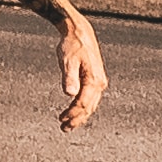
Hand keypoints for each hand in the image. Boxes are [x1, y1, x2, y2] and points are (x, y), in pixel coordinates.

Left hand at [52, 11, 105, 131]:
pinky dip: (83, 108)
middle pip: (89, 107)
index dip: (73, 114)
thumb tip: (70, 94)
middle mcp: (99, 83)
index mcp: (94, 80)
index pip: (84, 104)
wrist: (79, 33)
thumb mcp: (67, 60)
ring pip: (91, 105)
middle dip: (77, 119)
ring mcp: (99, 82)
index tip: (61, 120)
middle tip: (64, 128)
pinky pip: (91, 99)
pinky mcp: (95, 80)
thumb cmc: (71, 45)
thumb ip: (69, 77)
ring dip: (80, 116)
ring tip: (67, 125)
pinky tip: (74, 112)